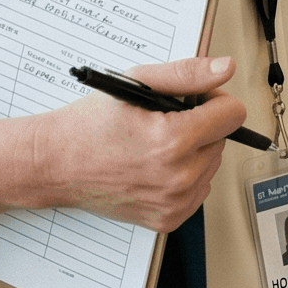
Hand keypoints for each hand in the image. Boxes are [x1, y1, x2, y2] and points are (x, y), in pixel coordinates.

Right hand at [32, 55, 248, 231]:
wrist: (55, 164)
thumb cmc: (90, 124)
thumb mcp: (136, 84)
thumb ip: (187, 75)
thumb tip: (225, 68)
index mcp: (173, 141)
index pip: (233, 114)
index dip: (212, 100)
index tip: (190, 100)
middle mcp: (178, 177)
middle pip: (222, 140)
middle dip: (201, 126)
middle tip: (162, 123)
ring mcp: (173, 203)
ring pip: (211, 165)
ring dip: (194, 153)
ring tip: (154, 146)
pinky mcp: (168, 219)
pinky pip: (198, 191)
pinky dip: (184, 177)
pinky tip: (154, 167)